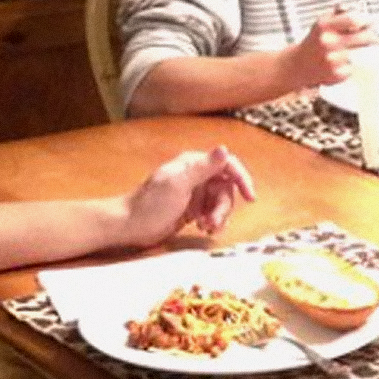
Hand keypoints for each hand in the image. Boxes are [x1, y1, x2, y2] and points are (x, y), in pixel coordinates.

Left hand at [121, 148, 258, 246]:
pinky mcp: (192, 209)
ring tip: (206, 227)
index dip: (242, 178)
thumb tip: (224, 149)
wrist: (129, 225)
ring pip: (221, 203)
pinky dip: (213, 222)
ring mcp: (195, 193)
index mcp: (194, 164)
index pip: (227, 165)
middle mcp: (197, 176)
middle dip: (224, 207)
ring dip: (218, 216)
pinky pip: (212, 213)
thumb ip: (203, 167)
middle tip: (212, 222)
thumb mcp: (178, 184)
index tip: (250, 197)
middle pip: (226, 188)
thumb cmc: (150, 204)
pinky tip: (203, 228)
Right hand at [286, 9, 378, 89]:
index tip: (371, 23)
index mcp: (324, 26)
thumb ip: (342, 12)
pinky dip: (356, 65)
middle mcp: (327, 42)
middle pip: (365, 38)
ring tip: (359, 50)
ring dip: (365, 52)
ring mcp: (332, 60)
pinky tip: (347, 63)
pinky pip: (357, 67)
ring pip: (364, 54)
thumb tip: (360, 9)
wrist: (299, 64)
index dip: (366, 21)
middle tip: (374, 38)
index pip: (354, 20)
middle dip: (373, 37)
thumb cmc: (316, 40)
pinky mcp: (337, 75)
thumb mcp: (324, 21)